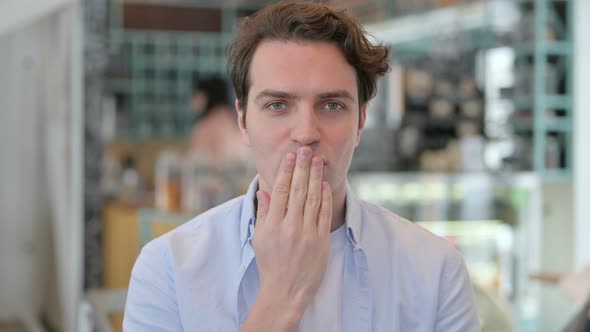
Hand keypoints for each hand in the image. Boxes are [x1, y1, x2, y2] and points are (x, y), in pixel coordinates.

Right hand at [242, 146, 331, 330]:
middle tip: (306, 150)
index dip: (287, 171)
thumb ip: (264, 214)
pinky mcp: (321, 241)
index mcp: (273, 224)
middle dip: (303, 168)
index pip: (281, 191)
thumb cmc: (270, 264)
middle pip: (298, 190)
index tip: (290, 156)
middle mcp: (290, 226)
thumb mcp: (260, 239)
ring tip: (317, 161)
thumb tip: (265, 192)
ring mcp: (307, 233)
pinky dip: (325, 198)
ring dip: (315, 177)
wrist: (286, 291)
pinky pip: (324, 214)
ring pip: (313, 199)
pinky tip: (324, 184)